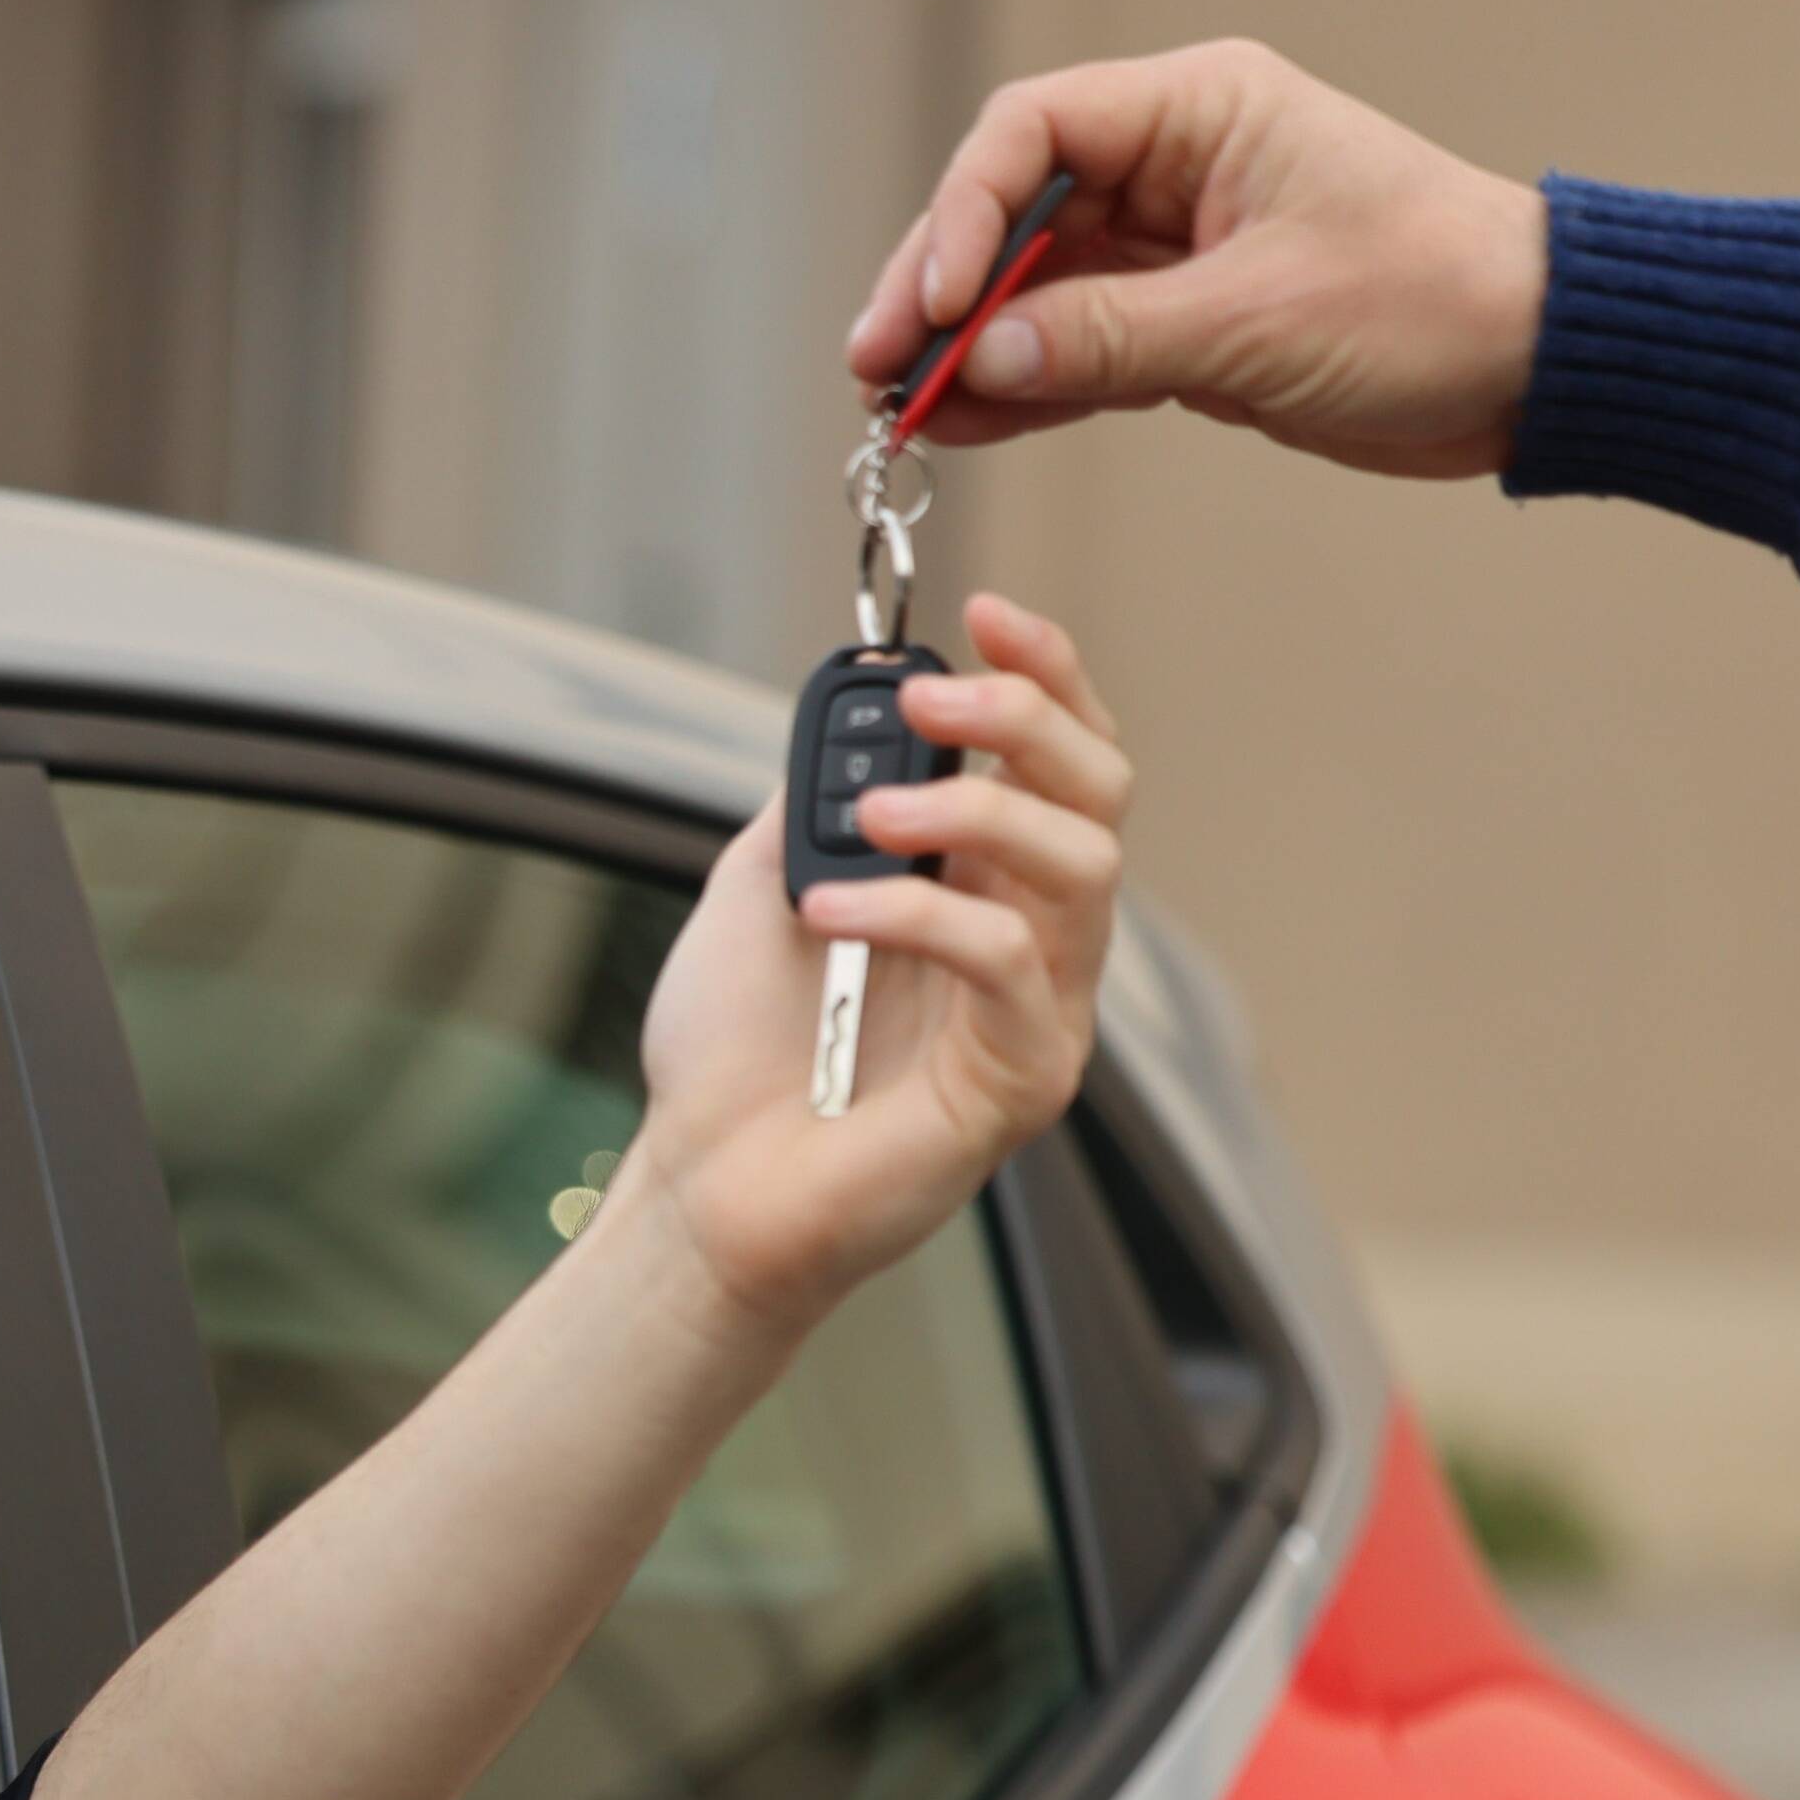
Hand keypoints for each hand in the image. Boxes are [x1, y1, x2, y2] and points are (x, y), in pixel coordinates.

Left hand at [623, 594, 1126, 1339]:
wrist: (700, 1183)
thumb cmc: (734, 1052)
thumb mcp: (762, 883)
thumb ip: (816, 797)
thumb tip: (857, 709)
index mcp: (982, 880)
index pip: (1058, 755)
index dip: (1043, 674)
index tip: (986, 616)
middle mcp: (1032, 935)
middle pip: (1100, 791)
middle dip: (1028, 720)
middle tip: (934, 708)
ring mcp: (1041, 1008)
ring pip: (1081, 865)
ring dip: (977, 813)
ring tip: (870, 817)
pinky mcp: (1025, 1078)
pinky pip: (1012, 963)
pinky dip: (920, 915)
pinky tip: (831, 913)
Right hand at [842, 40, 1545, 476]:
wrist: (1533, 365)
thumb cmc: (1439, 296)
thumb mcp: (1258, 317)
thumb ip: (1107, 337)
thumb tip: (981, 361)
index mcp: (1203, 110)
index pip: (1034, 134)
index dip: (963, 216)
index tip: (929, 305)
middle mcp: (1175, 166)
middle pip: (1010, 213)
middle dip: (938, 293)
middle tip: (882, 367)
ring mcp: (1171, 249)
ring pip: (1028, 292)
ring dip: (964, 351)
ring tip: (902, 411)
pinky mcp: (1178, 325)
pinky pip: (1068, 351)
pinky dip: (1014, 390)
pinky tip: (959, 425)